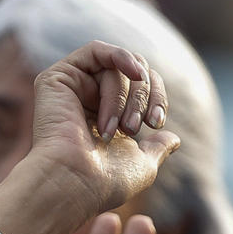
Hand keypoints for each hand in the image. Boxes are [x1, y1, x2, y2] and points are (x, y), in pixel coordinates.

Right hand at [24, 43, 180, 221]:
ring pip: (116, 68)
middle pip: (131, 75)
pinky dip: (120, 56)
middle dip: (141, 97)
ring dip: (124, 96)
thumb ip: (158, 148)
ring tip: (116, 127)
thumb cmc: (104, 182)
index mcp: (106, 119)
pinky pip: (96, 51)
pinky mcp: (57, 79)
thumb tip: (175, 139)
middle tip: (132, 128)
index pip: (140, 89)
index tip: (156, 124)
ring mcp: (71, 89)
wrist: (73, 183)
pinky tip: (134, 72)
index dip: (156, 99)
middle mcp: (87, 101)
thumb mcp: (143, 165)